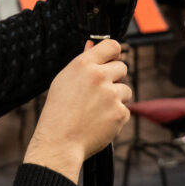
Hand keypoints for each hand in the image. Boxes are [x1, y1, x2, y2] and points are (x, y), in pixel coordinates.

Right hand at [22, 40, 131, 182]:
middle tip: (100, 91)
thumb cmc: (58, 111)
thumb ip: (83, 62)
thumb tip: (92, 44)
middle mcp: (98, 76)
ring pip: (126, 89)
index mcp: (83, 65)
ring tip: (96, 109)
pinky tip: (99, 121)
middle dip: (115, 78)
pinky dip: (115, 115)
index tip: (111, 60)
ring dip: (116, 97)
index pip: (111, 45)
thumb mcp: (64, 80)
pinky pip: (125, 109)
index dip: (113, 53)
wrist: (59, 141)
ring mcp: (111, 95)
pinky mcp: (120, 113)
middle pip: (123, 67)